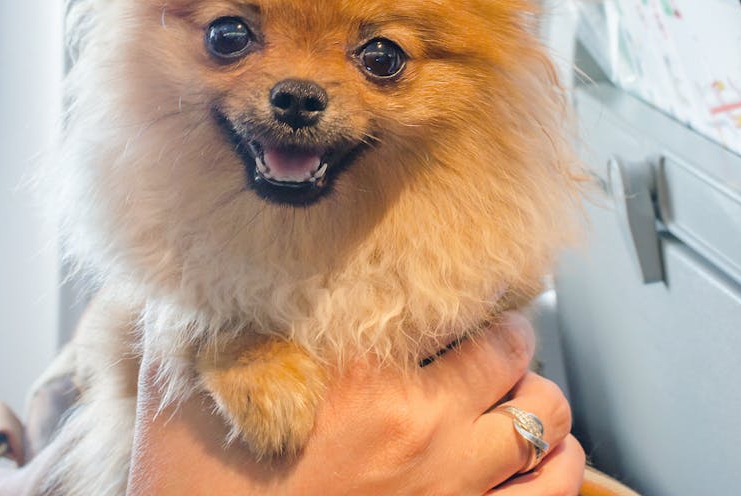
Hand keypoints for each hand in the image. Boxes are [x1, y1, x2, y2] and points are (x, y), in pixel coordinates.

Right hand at [127, 311, 584, 494]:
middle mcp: (419, 426)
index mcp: (357, 375)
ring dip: (539, 399)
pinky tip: (540, 456)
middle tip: (491, 337)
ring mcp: (450, 488)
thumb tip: (205, 267)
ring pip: (547, 419)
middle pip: (512, 352)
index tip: (458, 292)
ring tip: (519, 393)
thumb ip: (202, 316)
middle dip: (507, 337)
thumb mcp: (183, 385)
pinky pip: (553, 495)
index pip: (451, 303)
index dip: (462, 291)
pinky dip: (558, 467)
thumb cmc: (192, 491)